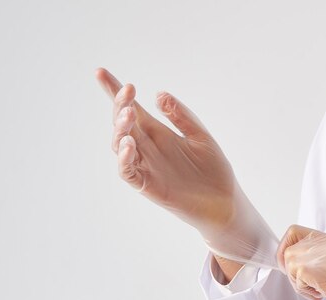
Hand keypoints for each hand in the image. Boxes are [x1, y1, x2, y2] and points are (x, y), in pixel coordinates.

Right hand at [95, 68, 235, 229]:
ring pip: (120, 144)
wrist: (225, 202)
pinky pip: (128, 171)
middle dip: (120, 105)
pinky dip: (124, 158)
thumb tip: (159, 94)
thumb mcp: (200, 136)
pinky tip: (130, 143)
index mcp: (159, 133)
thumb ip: (182, 116)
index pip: (131, 108)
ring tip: (128, 113)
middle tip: (128, 91)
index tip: (100, 71)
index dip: (114, 91)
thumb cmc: (214, 170)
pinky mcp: (148, 186)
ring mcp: (146, 166)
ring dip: (120, 128)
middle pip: (123, 123)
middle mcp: (148, 148)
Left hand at [277, 225, 325, 299]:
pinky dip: (304, 290)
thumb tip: (288, 259)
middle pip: (290, 251)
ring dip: (298, 283)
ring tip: (317, 293)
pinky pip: (301, 276)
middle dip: (292, 273)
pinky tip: (321, 297)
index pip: (294, 232)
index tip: (293, 269)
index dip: (285, 250)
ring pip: (292, 263)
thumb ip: (318, 258)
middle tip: (310, 287)